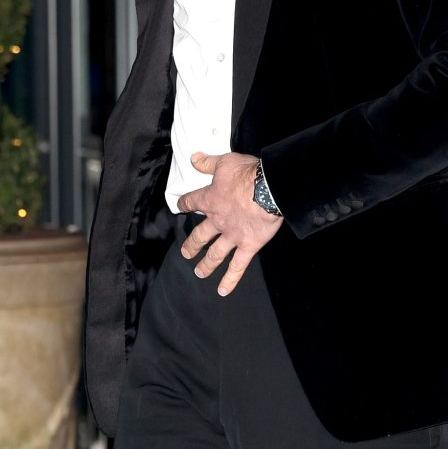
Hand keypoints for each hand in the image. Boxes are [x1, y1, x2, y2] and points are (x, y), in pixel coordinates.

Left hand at [177, 151, 282, 295]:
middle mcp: (218, 221)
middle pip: (199, 236)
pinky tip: (222, 291)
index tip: (180, 206)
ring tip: (199, 272)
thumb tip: (193, 158)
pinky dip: (230, 280)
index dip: (184, 204)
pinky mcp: (248, 246)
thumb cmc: (247, 174)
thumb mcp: (225, 162)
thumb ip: (208, 162)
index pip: (192, 202)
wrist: (267, 190)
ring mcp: (232, 236)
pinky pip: (237, 266)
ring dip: (206, 265)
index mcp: (211, 200)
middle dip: (191, 245)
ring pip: (215, 254)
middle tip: (186, 253)